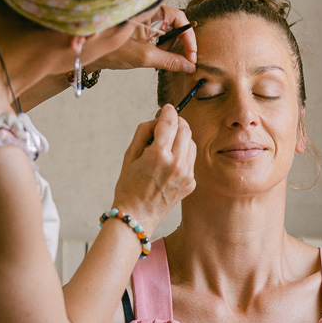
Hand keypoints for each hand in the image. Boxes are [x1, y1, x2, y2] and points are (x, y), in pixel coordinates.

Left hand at [90, 5, 197, 74]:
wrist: (86, 56)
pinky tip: (153, 58)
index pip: (179, 18)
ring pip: (167, 33)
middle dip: (179, 44)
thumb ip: (170, 61)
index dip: (188, 36)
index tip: (191, 55)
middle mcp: (147, 13)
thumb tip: (189, 67)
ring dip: (169, 48)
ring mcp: (143, 22)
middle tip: (180, 60)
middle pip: (175, 25)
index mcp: (148, 10)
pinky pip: (158, 38)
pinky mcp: (139, 31)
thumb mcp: (144, 57)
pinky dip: (160, 49)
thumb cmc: (109, 50)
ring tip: (161, 60)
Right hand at [111, 104, 196, 234]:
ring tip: (168, 143)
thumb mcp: (130, 155)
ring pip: (191, 143)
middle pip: (185, 129)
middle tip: (168, 123)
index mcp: (159, 155)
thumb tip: (158, 118)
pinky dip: (183, 153)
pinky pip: (191, 159)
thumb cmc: (129, 185)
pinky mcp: (191, 182)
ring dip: (182, 137)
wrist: (137, 214)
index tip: (167, 108)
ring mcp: (186, 174)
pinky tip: (171, 160)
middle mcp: (176, 163)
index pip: (170, 122)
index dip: (168, 111)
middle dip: (178, 122)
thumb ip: (144, 132)